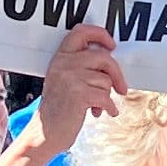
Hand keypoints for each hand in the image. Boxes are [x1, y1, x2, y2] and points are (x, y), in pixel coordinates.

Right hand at [29, 23, 126, 152]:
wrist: (45, 133)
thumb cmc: (59, 109)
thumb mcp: (64, 80)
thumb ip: (81, 67)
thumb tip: (111, 62)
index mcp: (60, 57)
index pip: (81, 32)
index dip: (100, 34)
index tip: (111, 45)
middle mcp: (64, 64)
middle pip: (104, 57)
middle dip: (116, 74)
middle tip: (121, 87)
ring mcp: (70, 78)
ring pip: (106, 80)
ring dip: (107, 95)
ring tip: (96, 105)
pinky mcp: (78, 94)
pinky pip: (106, 96)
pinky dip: (109, 107)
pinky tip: (103, 112)